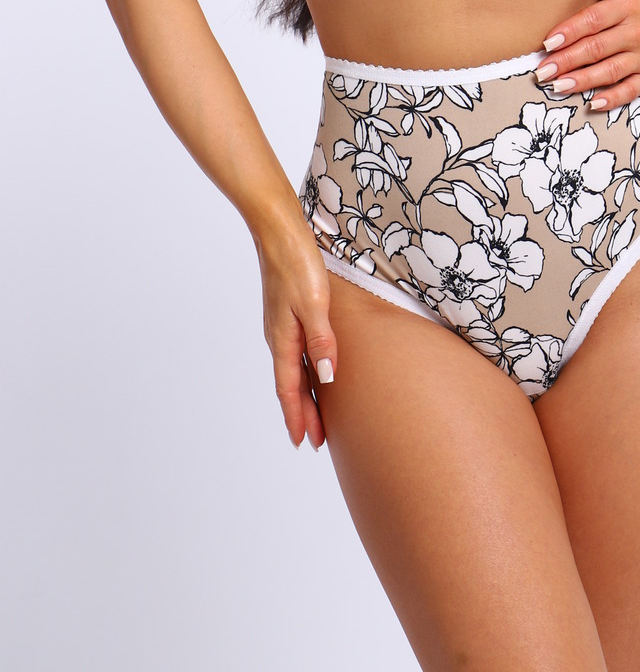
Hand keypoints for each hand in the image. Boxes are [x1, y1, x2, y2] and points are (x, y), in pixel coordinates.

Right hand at [255, 222, 337, 450]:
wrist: (278, 231)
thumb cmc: (297, 263)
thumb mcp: (314, 303)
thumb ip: (322, 341)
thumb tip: (326, 378)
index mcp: (284, 339)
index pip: (290, 388)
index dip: (297, 416)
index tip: (303, 442)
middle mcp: (279, 336)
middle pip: (291, 384)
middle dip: (302, 413)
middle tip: (316, 440)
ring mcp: (281, 324)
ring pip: (293, 369)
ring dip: (303, 393)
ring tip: (316, 414)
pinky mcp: (287, 311)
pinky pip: (295, 351)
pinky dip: (303, 370)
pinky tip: (312, 368)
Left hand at [535, 0, 639, 110]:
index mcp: (629, 7)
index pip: (594, 20)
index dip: (570, 32)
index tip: (548, 42)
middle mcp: (639, 33)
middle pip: (597, 49)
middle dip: (567, 61)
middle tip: (542, 71)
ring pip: (610, 72)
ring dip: (582, 81)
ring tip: (557, 86)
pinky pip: (630, 91)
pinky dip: (612, 99)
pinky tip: (591, 103)